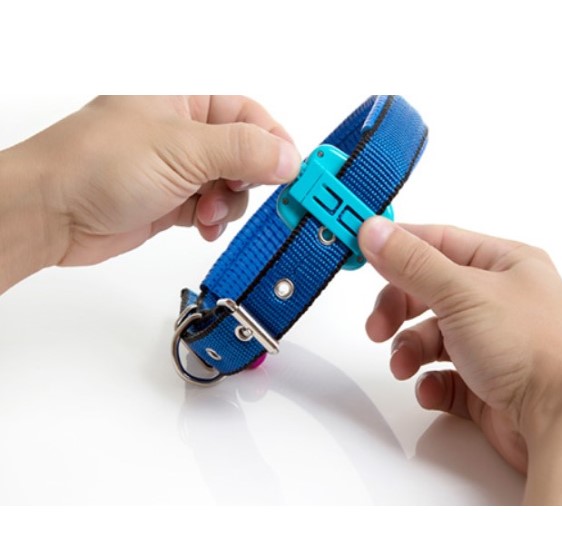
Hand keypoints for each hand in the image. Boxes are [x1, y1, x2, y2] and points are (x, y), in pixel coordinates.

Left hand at [4, 95, 299, 268]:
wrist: (51, 215)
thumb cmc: (97, 167)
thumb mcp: (181, 150)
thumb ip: (241, 151)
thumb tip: (289, 157)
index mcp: (185, 107)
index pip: (247, 116)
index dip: (273, 141)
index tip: (292, 170)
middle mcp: (182, 137)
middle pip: (242, 154)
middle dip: (248, 179)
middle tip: (242, 193)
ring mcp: (176, 172)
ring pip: (228, 187)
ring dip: (229, 204)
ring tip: (209, 213)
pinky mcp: (169, 204)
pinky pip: (209, 210)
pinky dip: (214, 221)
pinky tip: (204, 227)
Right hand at [359, 217, 561, 488]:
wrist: (561, 423)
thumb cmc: (533, 351)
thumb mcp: (461, 293)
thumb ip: (411, 263)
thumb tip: (373, 231)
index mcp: (503, 265)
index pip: (437, 242)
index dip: (397, 246)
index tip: (362, 252)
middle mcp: (498, 300)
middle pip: (427, 292)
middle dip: (397, 310)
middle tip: (377, 327)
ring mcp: (491, 342)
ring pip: (429, 336)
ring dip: (409, 351)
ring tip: (406, 366)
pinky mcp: (484, 381)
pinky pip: (440, 375)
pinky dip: (429, 381)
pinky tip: (435, 389)